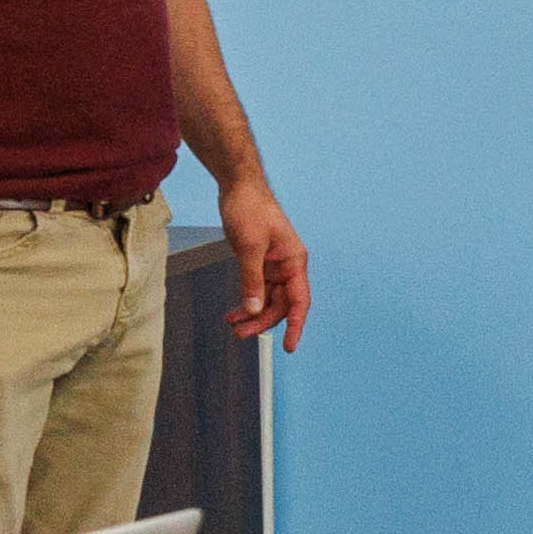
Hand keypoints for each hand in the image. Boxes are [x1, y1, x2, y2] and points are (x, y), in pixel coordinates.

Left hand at [213, 177, 309, 351]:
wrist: (238, 187)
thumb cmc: (250, 208)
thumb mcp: (249, 247)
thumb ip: (252, 280)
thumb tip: (254, 308)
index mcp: (294, 261)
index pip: (299, 301)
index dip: (295, 325)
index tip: (289, 346)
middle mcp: (288, 265)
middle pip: (281, 304)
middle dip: (262, 321)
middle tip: (241, 334)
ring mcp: (274, 265)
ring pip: (268, 299)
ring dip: (252, 313)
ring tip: (233, 325)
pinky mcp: (260, 262)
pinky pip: (258, 289)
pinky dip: (247, 300)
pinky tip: (234, 310)